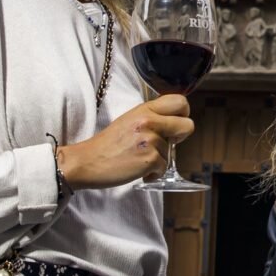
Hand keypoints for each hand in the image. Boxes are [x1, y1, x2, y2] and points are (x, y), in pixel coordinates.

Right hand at [58, 96, 193, 187]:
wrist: (87, 161)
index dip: (183, 114)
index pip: (180, 102)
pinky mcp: (149, 159)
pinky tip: (137, 169)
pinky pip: (163, 168)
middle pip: (188, 125)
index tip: (175, 124)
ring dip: (158, 159)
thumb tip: (173, 126)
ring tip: (137, 158)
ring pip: (172, 152)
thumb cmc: (108, 144)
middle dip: (181, 137)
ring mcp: (150, 140)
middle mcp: (149, 121)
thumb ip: (151, 118)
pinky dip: (153, 173)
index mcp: (144, 109)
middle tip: (167, 143)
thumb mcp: (129, 121)